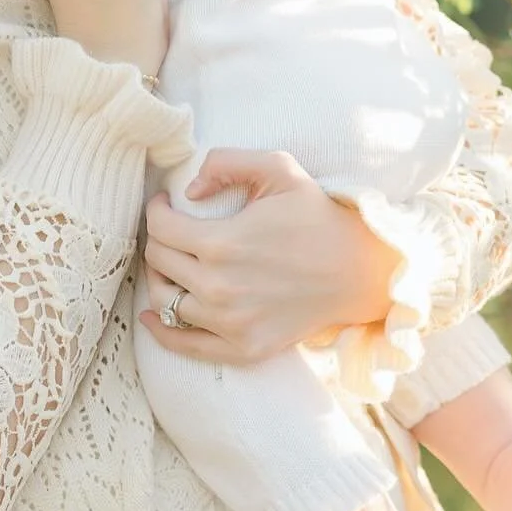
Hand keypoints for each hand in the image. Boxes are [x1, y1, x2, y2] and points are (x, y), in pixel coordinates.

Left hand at [140, 149, 398, 365]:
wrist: (359, 271)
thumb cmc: (317, 216)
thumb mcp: (279, 168)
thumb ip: (226, 162)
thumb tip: (189, 191)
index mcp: (221, 243)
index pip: (160, 227)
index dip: (156, 209)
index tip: (164, 203)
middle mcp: (218, 288)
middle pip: (158, 262)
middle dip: (157, 240)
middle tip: (170, 231)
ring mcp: (230, 324)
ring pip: (164, 302)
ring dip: (160, 279)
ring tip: (169, 264)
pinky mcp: (243, 348)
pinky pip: (185, 345)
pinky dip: (162, 331)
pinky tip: (152, 317)